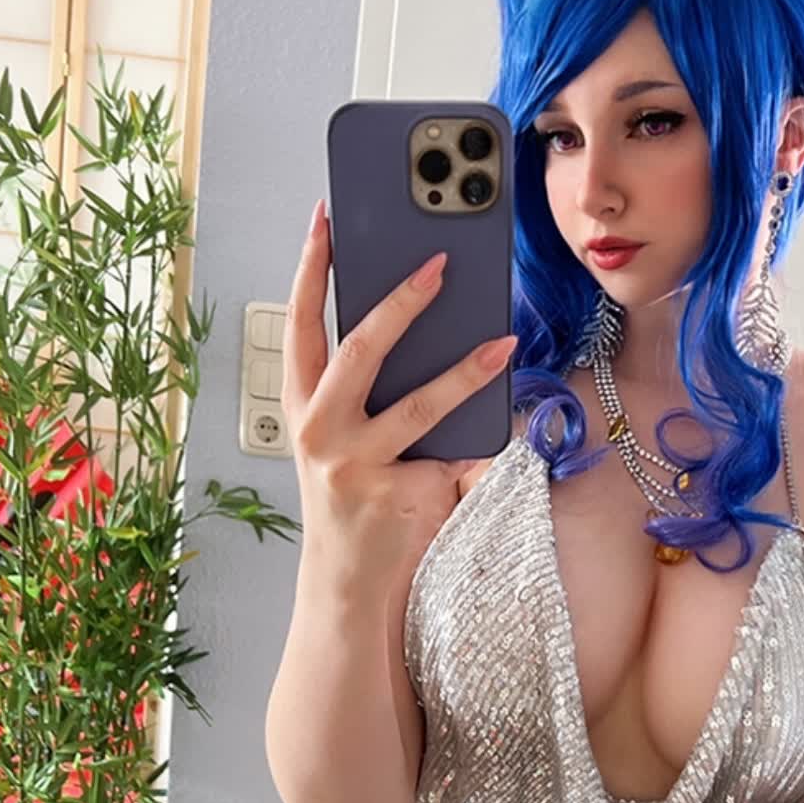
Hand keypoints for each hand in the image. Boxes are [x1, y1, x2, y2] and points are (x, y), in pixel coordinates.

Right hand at [281, 197, 518, 587]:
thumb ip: (376, 393)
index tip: (324, 219)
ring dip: (465, 371)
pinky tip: (504, 429)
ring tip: (502, 343)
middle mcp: (318, 431)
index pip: (299, 324)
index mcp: (301, 405)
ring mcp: (354, 465)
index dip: (309, 269)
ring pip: (418, 406)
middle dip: (400, 302)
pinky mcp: (393, 496)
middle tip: (438, 263)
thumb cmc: (353, 498)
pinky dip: (480, 443)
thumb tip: (442, 336)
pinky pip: (453, 456)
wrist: (345, 582)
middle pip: (357, 350)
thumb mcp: (345, 440)